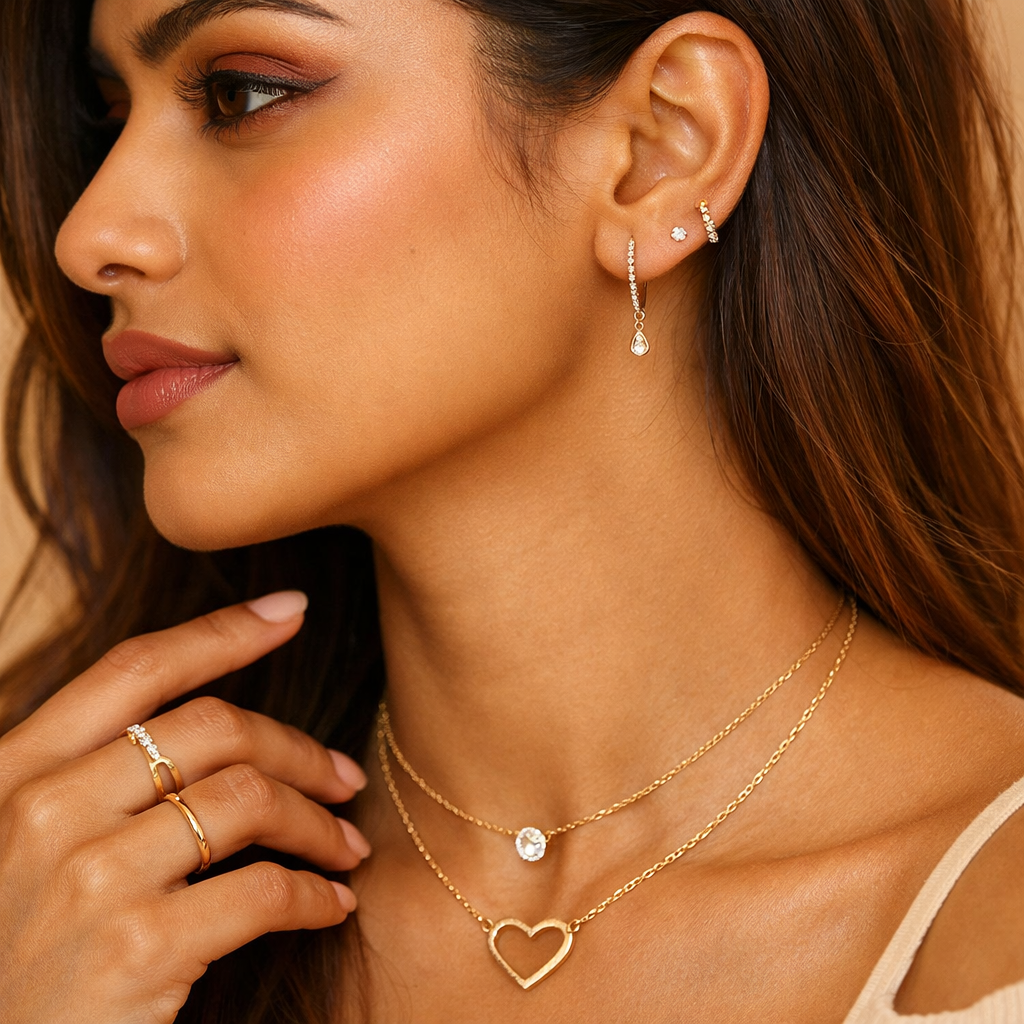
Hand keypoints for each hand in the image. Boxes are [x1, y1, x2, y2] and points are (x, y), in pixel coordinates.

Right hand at [0, 591, 369, 1023]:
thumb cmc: (24, 954)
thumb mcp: (29, 845)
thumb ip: (95, 777)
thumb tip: (216, 723)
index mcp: (16, 772)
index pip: (136, 669)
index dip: (222, 630)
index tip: (292, 609)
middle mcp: (42, 810)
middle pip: (213, 727)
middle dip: (298, 746)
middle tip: (343, 776)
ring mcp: (85, 877)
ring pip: (249, 800)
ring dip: (319, 823)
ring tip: (347, 845)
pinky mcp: (133, 949)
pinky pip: (263, 891)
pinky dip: (315, 894)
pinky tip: (332, 904)